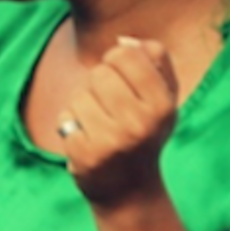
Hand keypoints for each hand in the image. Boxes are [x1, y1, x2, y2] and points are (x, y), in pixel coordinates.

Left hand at [60, 37, 178, 207]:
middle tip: (111, 109)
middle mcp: (141, 123)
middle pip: (99, 73)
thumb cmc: (145, 133)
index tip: (122, 79)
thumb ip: (155, 61)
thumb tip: (125, 40)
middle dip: (99, 86)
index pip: (125, 54)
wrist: (130, 190)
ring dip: (83, 106)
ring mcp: (113, 141)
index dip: (117, 61)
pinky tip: (87, 141)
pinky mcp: (86, 155)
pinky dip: (71, 126)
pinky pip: (65, 117)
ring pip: (80, 94)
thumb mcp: (164, 98)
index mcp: (163, 105)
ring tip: (100, 126)